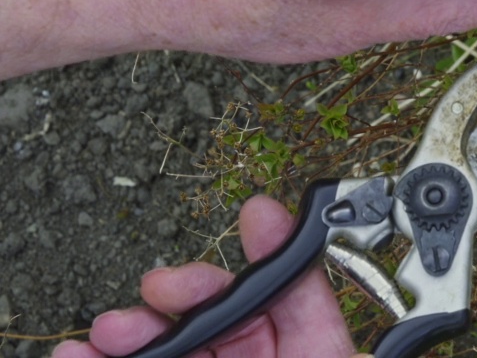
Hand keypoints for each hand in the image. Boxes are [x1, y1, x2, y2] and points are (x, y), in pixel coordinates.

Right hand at [52, 196, 363, 357]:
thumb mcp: (321, 357)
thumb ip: (308, 310)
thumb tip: (288, 236)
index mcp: (312, 352)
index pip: (294, 294)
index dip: (274, 249)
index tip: (257, 211)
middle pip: (219, 314)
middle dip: (184, 291)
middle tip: (161, 285)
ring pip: (167, 344)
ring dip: (133, 331)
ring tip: (108, 331)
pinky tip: (78, 355)